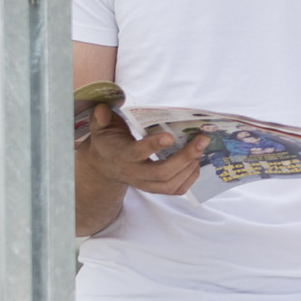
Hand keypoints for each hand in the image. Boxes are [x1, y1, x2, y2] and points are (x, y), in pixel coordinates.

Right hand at [81, 99, 209, 198]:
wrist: (104, 166)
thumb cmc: (108, 141)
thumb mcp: (100, 127)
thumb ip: (100, 118)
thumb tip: (102, 109)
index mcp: (123, 155)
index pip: (138, 153)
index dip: (153, 145)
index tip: (170, 136)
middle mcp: (135, 173)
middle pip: (161, 172)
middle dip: (184, 157)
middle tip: (201, 140)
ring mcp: (145, 184)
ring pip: (170, 184)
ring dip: (190, 167)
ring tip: (201, 148)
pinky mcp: (154, 189)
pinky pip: (176, 190)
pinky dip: (189, 178)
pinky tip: (196, 162)